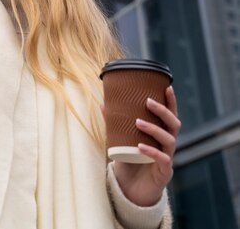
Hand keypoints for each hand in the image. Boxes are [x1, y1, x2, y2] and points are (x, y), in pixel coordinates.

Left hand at [112, 86, 180, 205]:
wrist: (131, 191)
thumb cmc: (129, 162)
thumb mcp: (121, 141)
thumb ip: (115, 124)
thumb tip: (103, 103)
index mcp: (161, 135)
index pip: (170, 116)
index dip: (171, 102)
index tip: (167, 87)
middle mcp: (167, 145)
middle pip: (174, 124)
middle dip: (163, 111)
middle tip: (148, 101)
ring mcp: (168, 158)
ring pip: (169, 140)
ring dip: (154, 129)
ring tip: (138, 122)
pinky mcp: (164, 172)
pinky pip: (163, 160)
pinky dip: (152, 151)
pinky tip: (141, 146)